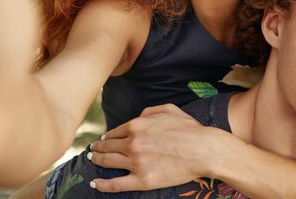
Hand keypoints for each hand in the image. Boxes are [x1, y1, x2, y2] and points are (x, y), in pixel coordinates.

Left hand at [87, 103, 222, 191]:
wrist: (203, 150)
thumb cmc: (190, 129)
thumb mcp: (170, 109)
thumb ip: (151, 110)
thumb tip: (139, 115)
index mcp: (137, 125)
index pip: (115, 132)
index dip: (107, 136)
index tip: (102, 140)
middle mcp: (132, 143)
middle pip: (107, 147)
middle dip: (97, 148)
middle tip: (92, 151)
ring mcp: (136, 163)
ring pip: (108, 162)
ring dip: (96, 161)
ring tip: (92, 161)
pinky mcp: (142, 180)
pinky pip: (115, 184)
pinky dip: (102, 185)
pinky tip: (95, 184)